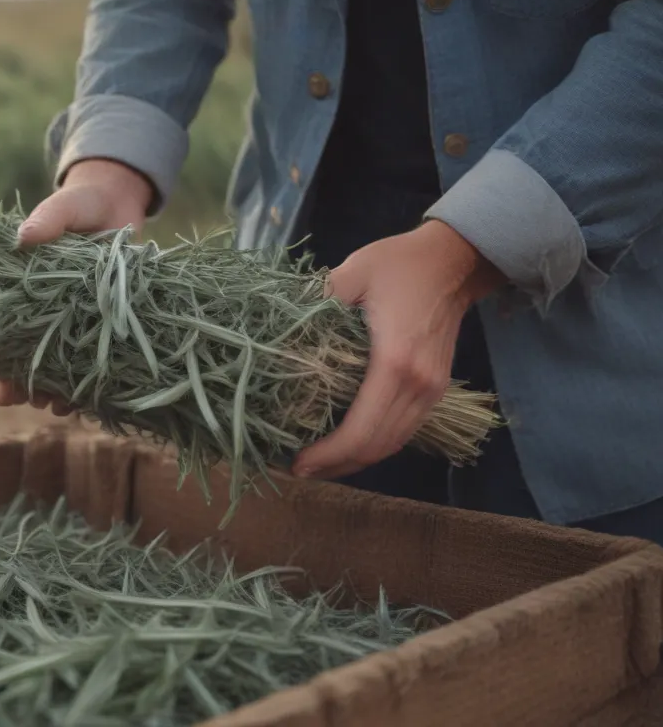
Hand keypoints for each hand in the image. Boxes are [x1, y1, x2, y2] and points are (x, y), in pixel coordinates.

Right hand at [0, 159, 152, 410]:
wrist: (120, 204)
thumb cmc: (82, 205)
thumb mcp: (64, 206)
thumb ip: (47, 220)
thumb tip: (23, 238)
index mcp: (21, 293)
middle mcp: (45, 315)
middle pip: (24, 365)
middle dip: (22, 390)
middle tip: (27, 399)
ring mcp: (76, 324)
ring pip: (59, 373)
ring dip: (56, 393)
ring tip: (58, 404)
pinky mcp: (107, 325)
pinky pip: (96, 364)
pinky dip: (91, 385)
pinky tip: (91, 399)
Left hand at [291, 219, 506, 479]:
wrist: (454, 262)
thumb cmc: (400, 264)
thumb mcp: (351, 274)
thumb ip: (315, 302)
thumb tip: (277, 332)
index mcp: (394, 363)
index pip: (361, 429)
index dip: (329, 454)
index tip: (297, 463)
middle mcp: (418, 386)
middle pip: (377, 446)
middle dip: (337, 466)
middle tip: (298, 471)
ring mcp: (432, 391)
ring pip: (394, 444)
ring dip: (357, 461)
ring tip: (319, 466)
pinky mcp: (435, 389)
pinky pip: (404, 431)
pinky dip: (376, 446)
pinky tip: (349, 447)